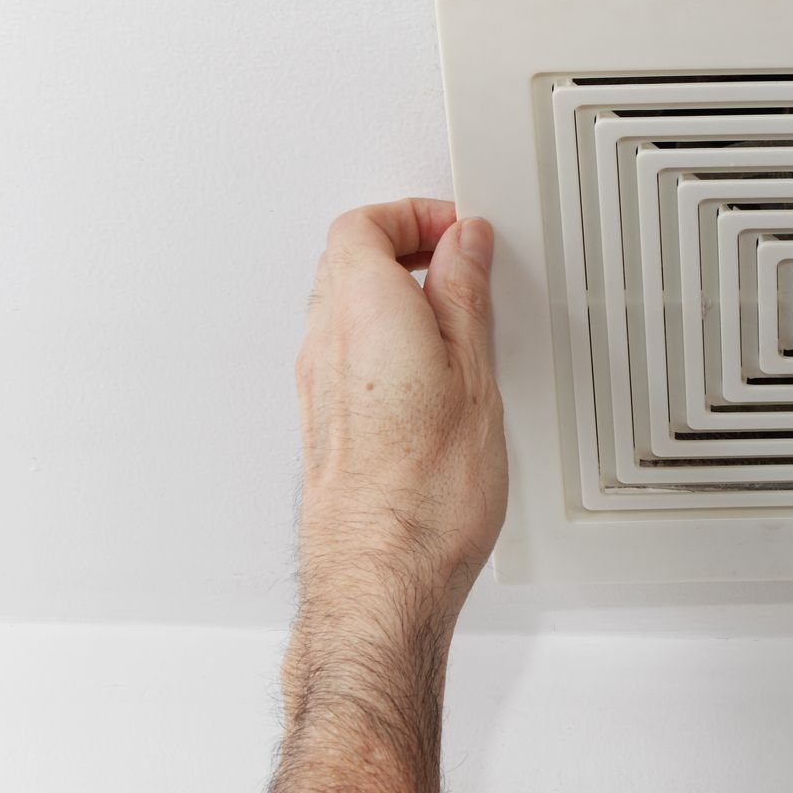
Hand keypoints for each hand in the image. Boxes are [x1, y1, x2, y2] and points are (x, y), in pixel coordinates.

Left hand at [292, 199, 506, 658]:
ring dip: (393, 295)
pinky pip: (347, 354)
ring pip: (342, 308)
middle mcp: (325, 344)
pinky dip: (385, 340)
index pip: (363, 225)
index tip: (460, 229)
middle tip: (459, 259)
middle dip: (403, 246)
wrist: (383, 579)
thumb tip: (465, 247)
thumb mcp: (474, 373)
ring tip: (454, 313)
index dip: (413, 214)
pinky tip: (430, 370)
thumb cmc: (426, 493)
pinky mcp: (325, 426)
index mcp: (361, 311)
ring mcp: (318, 387)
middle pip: (344, 261)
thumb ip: (464, 297)